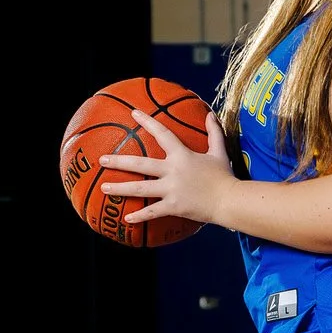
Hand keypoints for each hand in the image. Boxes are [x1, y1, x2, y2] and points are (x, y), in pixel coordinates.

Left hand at [99, 107, 234, 229]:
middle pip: (141, 163)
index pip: (162, 133)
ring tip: (104, 187)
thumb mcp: (219, 152)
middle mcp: (173, 170)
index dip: (147, 122)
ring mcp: (171, 189)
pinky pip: (152, 212)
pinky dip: (139, 216)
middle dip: (119, 161)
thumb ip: (214, 132)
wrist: (230, 200)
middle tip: (102, 159)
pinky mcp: (173, 206)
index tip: (133, 113)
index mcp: (182, 155)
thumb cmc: (224, 176)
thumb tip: (210, 113)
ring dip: (120, 188)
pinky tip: (126, 219)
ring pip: (140, 188)